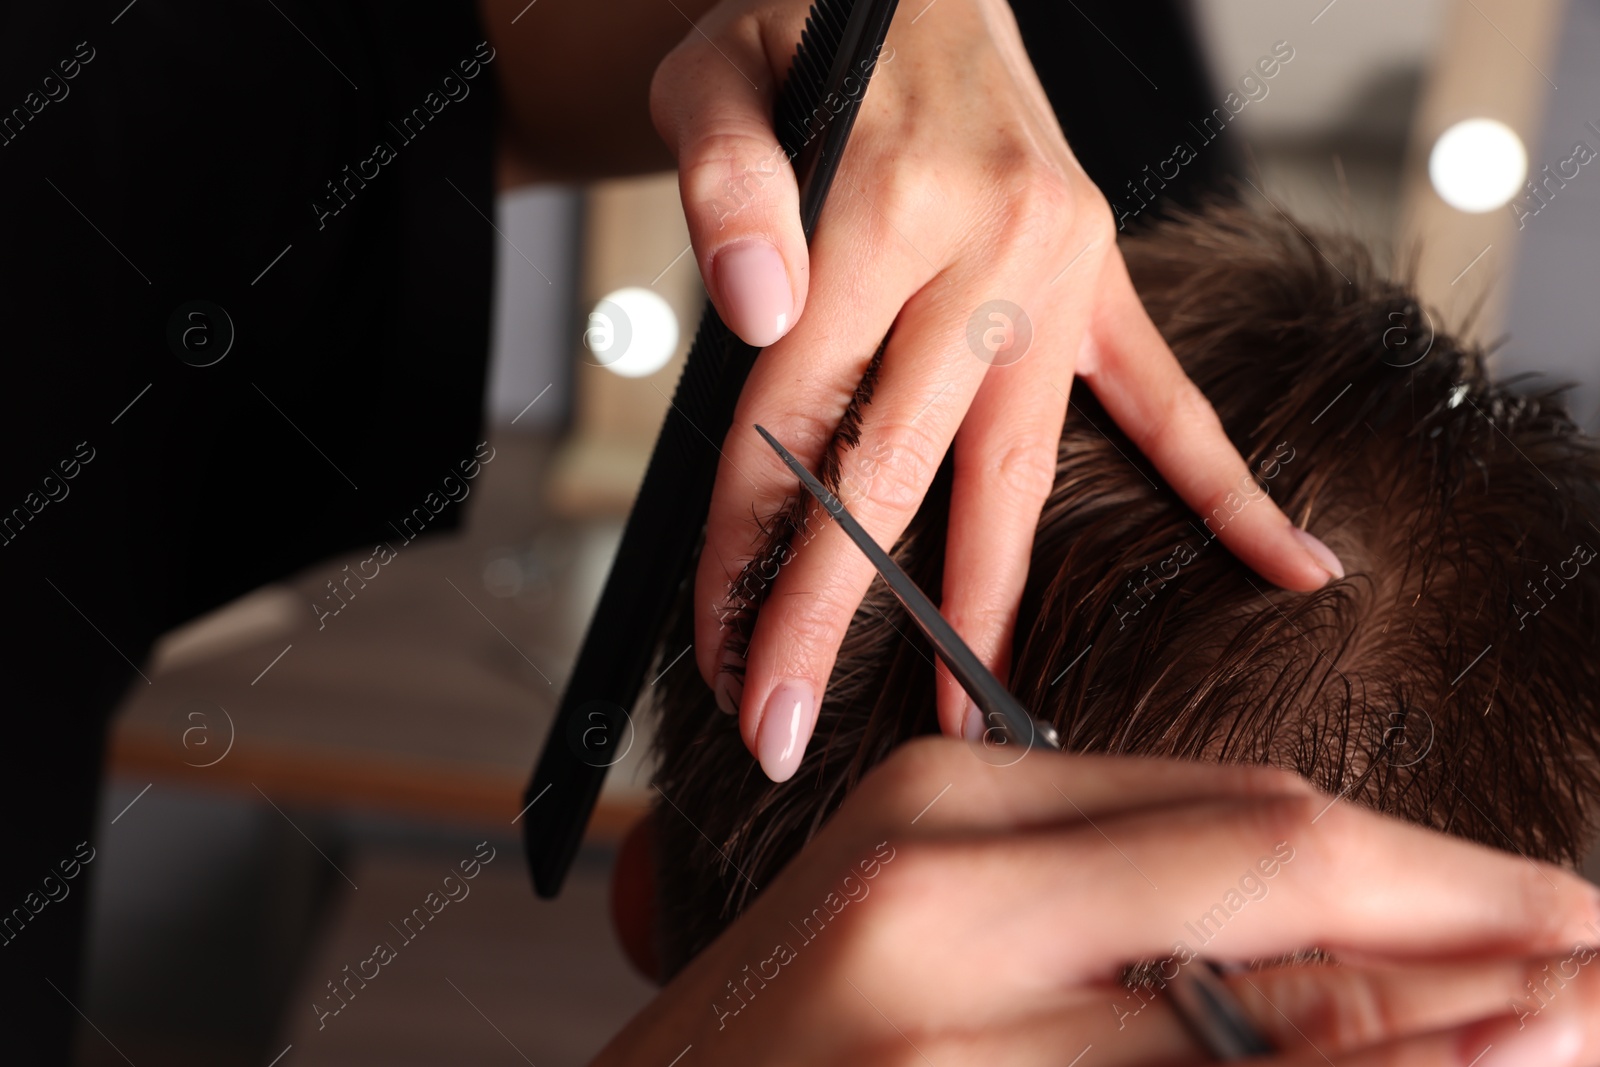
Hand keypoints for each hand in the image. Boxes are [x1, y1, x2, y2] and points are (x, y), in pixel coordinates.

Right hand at [596, 740, 1599, 1065]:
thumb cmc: (780, 1050)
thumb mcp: (933, 920)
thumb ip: (1120, 903)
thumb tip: (1357, 937)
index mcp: (938, 817)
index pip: (1244, 824)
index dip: (1437, 874)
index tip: (1558, 912)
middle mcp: (937, 908)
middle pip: (1276, 886)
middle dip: (1478, 943)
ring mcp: (943, 1039)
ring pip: (1260, 1038)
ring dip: (1440, 1046)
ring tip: (1567, 1025)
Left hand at [650, 0, 1346, 781]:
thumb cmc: (800, 35)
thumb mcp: (718, 76)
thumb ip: (727, 183)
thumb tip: (754, 301)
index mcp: (883, 208)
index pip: (795, 418)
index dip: (745, 548)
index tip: (719, 658)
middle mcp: (990, 253)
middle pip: (895, 474)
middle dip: (828, 618)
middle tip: (781, 737)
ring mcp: (1061, 273)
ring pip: (1017, 470)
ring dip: (988, 604)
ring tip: (975, 721)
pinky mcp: (1104, 280)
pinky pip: (1169, 396)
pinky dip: (1226, 486)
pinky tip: (1293, 565)